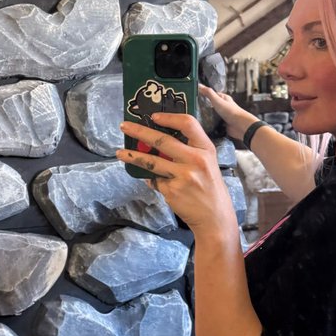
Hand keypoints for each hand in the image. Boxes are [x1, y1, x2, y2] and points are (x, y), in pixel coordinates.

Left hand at [117, 113, 238, 233]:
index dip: (169, 118)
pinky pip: (155, 181)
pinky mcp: (172, 191)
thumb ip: (189, 152)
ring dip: (132, 156)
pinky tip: (152, 181)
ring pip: (151, 162)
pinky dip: (151, 180)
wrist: (215, 218)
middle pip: (162, 140)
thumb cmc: (211, 188)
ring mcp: (183, 176)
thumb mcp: (208, 164)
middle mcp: (195, 160)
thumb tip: (159, 144)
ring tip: (120, 153)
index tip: (153, 116)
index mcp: (206, 149)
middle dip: (139, 132)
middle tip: (124, 126)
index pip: (188, 124)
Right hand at [199, 84, 257, 141]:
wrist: (240, 126)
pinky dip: (209, 124)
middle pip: (211, 105)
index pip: (212, 95)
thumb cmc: (230, 111)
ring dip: (206, 116)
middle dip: (204, 107)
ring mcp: (223, 116)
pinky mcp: (222, 124)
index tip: (194, 96)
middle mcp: (224, 106)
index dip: (204, 95)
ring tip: (196, 117)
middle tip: (194, 108)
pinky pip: (213, 124)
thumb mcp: (217, 100)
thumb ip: (208, 93)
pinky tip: (202, 125)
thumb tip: (199, 85)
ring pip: (212, 115)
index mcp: (224, 98)